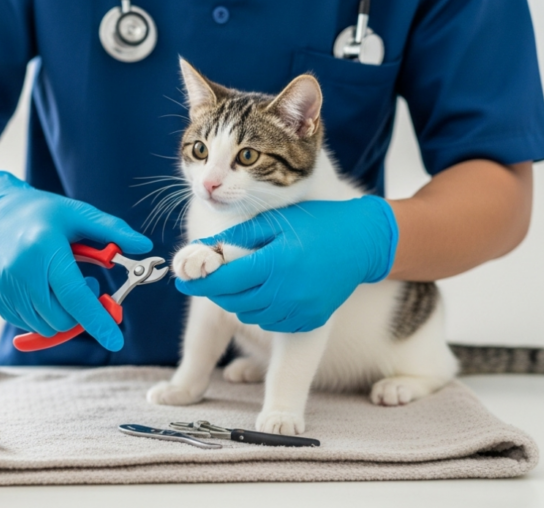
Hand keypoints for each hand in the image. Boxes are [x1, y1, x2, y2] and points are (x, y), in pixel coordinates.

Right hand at [0, 171, 151, 350]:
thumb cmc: (41, 213)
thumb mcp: (78, 213)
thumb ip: (112, 230)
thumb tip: (144, 246)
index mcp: (44, 248)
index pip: (74, 296)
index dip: (97, 321)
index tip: (114, 341)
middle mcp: (20, 271)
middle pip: (61, 318)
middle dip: (81, 313)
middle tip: (86, 283)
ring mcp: (3, 287)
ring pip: (44, 326)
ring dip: (61, 314)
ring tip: (59, 283)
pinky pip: (27, 324)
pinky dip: (41, 315)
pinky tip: (41, 288)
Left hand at [176, 196, 397, 332]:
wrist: (362, 242)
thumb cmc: (314, 224)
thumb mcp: (273, 221)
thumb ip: (236, 238)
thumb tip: (200, 251)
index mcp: (275, 263)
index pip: (225, 281)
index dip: (200, 284)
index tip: (182, 282)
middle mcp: (287, 292)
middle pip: (234, 301)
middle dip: (217, 291)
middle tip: (215, 277)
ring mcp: (300, 310)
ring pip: (250, 315)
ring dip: (239, 301)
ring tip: (246, 280)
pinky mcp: (310, 321)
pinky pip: (272, 323)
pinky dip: (262, 310)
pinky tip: (268, 292)